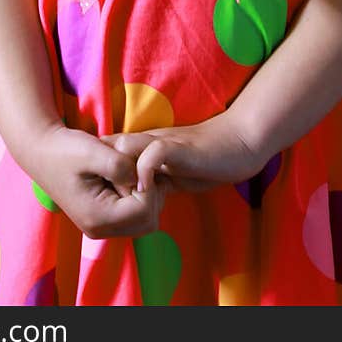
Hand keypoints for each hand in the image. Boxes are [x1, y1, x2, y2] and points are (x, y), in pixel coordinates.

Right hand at [26, 124, 171, 238]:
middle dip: (150, 192)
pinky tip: (124, 176)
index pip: (144, 210)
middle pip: (148, 221)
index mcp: (97, 217)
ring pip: (144, 219)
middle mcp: (99, 229)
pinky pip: (134, 215)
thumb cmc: (65, 149)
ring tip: (127, 170)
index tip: (134, 163)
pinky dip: (137, 196)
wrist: (41, 151)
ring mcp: (100, 227)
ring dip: (145, 194)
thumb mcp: (93, 151)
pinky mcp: (102, 219)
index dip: (148, 184)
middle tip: (134, 167)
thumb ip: (121, 166)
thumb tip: (143, 178)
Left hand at [103, 112, 264, 195]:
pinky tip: (146, 188)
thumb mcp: (173, 170)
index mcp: (146, 145)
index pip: (110, 151)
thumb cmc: (209, 157)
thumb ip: (154, 177)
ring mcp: (163, 142)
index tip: (101, 195)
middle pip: (108, 147)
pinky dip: (144, 169)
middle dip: (101, 173)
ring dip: (119, 172)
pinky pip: (153, 152)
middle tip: (106, 200)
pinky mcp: (179, 148)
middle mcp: (148, 140)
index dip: (101, 171)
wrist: (240, 140)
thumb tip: (135, 197)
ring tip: (123, 197)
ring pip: (124, 147)